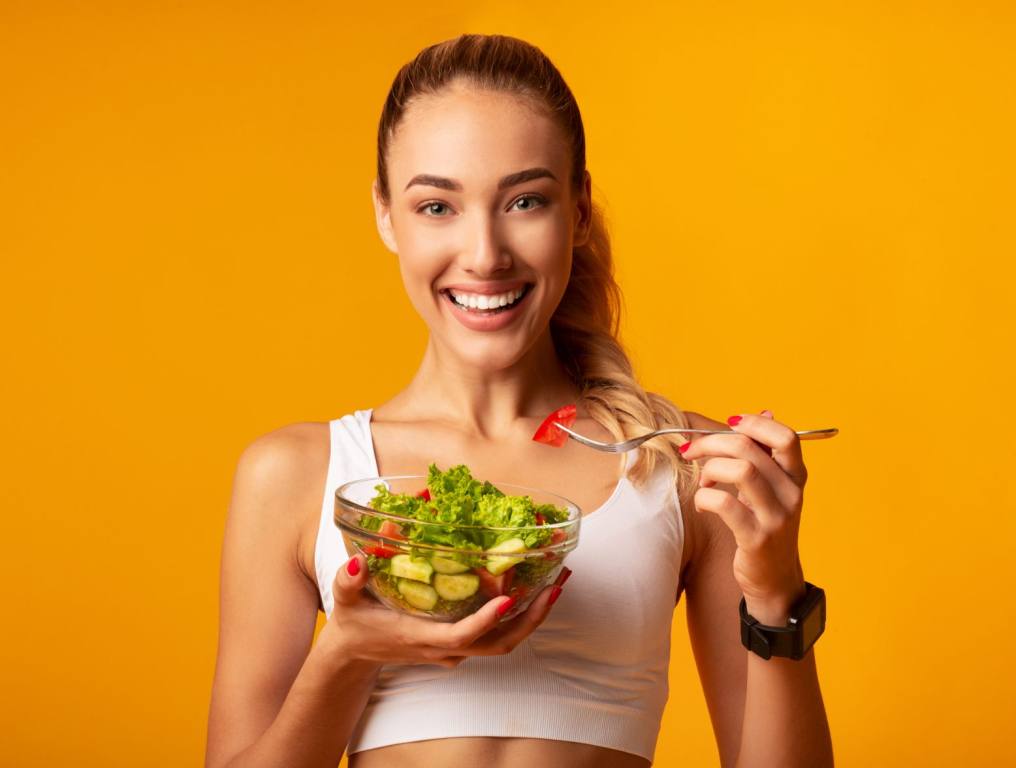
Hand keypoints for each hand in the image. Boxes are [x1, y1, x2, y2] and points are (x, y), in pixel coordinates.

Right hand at [318, 554, 569, 668]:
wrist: (355, 652)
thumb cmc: (354, 622)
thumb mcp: (345, 600)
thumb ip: (348, 581)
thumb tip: (356, 562)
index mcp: (422, 637)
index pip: (463, 636)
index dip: (485, 621)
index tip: (507, 599)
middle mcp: (446, 647)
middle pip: (499, 643)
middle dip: (531, 618)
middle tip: (555, 586)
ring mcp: (457, 648)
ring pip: (505, 640)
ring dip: (534, 615)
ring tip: (558, 582)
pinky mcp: (462, 642)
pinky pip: (498, 633)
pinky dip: (521, 614)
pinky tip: (536, 587)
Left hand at [681, 410, 807, 624]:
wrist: (775, 580)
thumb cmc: (765, 525)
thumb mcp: (770, 488)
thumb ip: (765, 454)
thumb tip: (761, 413)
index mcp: (796, 476)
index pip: (786, 436)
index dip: (754, 424)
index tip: (729, 423)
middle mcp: (791, 493)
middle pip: (750, 449)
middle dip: (712, 443)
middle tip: (691, 450)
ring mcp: (776, 517)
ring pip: (741, 470)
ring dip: (710, 469)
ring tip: (703, 482)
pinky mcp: (757, 538)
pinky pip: (725, 505)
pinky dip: (705, 498)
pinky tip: (703, 502)